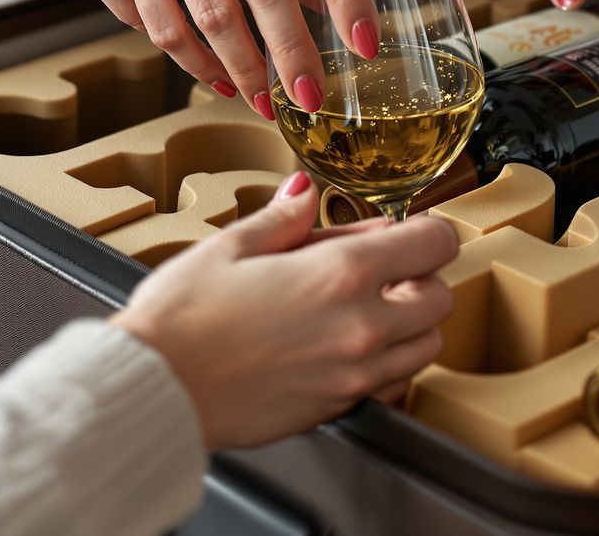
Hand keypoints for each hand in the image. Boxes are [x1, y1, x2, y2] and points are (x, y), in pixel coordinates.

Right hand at [110, 171, 456, 449]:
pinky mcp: (339, 407)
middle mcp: (361, 325)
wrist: (156, 390)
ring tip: (370, 309)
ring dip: (412, 324)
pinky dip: (390, 365)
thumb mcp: (230, 246)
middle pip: (441, 297)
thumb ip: (283, 217)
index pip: (433, 243)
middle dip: (422, 277)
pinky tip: (352, 349)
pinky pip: (395, 384)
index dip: (428, 230)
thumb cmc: (181, 320)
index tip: (413, 229)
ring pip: (427, 346)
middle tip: (388, 270)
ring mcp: (355, 373)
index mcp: (341, 273)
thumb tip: (305, 191)